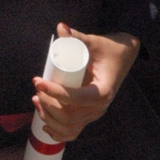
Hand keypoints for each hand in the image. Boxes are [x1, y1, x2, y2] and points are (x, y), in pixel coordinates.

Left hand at [32, 24, 139, 142]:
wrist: (122, 58)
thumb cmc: (110, 50)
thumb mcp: (95, 42)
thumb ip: (78, 37)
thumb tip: (61, 27)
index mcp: (103, 92)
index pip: (78, 98)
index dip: (56, 93)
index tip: (39, 81)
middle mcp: (99, 108)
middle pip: (70, 116)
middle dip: (49, 104)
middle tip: (37, 87)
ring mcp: (93, 114)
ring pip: (68, 126)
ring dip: (49, 117)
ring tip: (37, 99)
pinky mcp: (87, 116)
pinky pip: (72, 131)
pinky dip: (57, 132)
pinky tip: (45, 125)